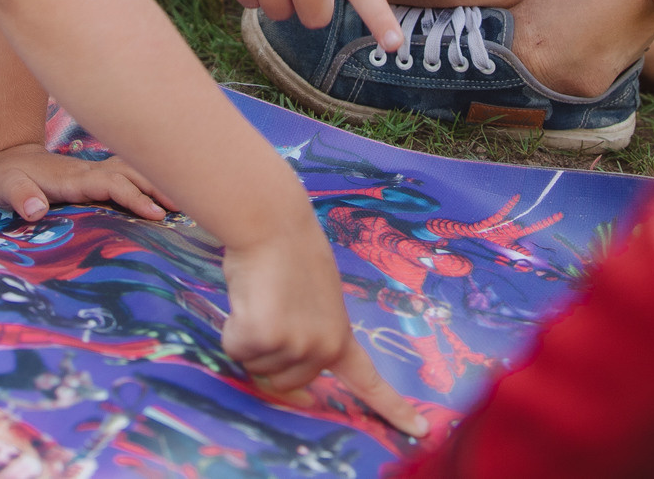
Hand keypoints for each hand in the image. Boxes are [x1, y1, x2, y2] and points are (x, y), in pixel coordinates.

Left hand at [0, 141, 171, 223]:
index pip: (111, 185)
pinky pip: (128, 174)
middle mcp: (89, 173)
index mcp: (73, 179)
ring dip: (157, 180)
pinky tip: (165, 190)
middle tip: (188, 204)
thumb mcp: (5, 188)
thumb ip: (20, 197)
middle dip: (158, 186)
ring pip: (133, 170)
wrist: (9, 159)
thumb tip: (36, 209)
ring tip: (185, 198)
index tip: (156, 213)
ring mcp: (95, 172)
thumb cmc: (7, 179)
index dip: (134, 197)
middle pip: (131, 173)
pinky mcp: (96, 177)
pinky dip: (148, 178)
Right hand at [221, 226, 427, 438]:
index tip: (420, 430)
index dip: (392, 408)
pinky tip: (248, 297)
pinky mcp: (264, 336)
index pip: (369, 382)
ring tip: (262, 297)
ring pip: (254, 364)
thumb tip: (288, 368)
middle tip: (270, 308)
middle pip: (282, 381)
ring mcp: (296, 344)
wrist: (273, 223)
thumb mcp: (315, 299)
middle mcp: (323, 348)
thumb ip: (310, 332)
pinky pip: (235, 348)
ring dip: (248, 335)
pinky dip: (232, 326)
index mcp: (340, 337)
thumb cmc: (289, 254)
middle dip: (267, 352)